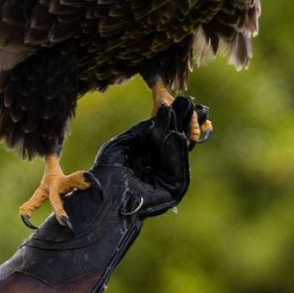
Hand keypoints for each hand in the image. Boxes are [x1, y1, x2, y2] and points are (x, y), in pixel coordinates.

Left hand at [87, 96, 207, 218]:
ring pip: (179, 150)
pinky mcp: (174, 188)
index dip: (172, 117)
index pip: (165, 134)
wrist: (103, 193)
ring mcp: (169, 178)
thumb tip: (165, 111)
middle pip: (177, 139)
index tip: (178, 99)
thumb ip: (145, 129)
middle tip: (189, 100)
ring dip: (180, 130)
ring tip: (182, 111)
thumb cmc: (108, 169)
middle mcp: (161, 166)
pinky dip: (176, 149)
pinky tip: (174, 133)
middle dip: (183, 120)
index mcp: (150, 156)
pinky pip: (177, 166)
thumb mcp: (126, 142)